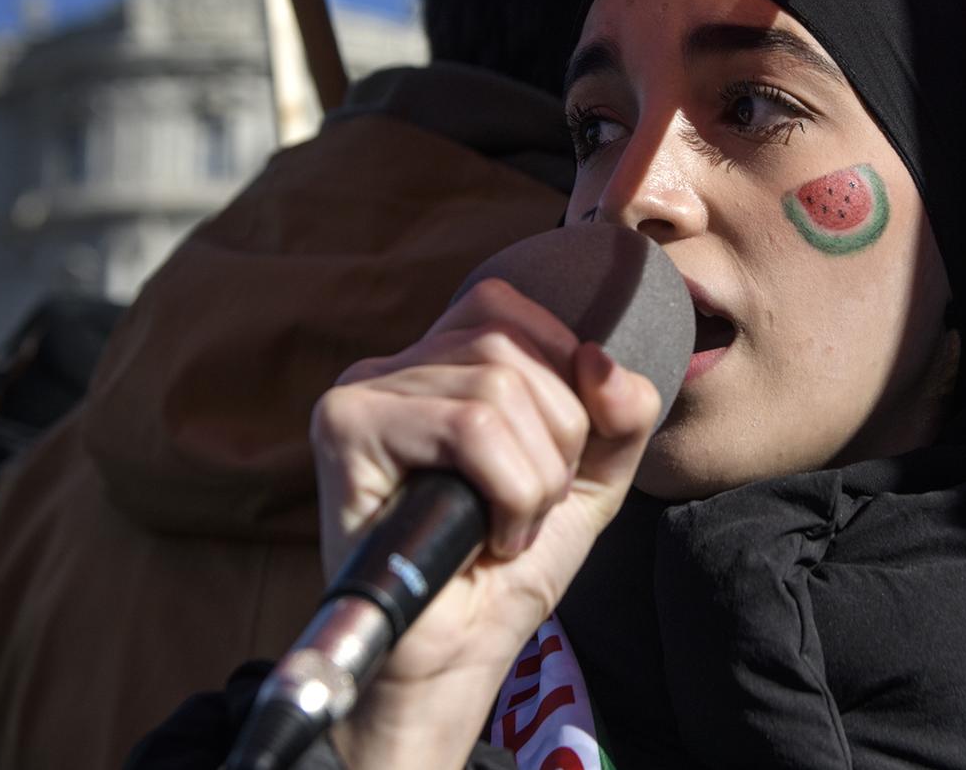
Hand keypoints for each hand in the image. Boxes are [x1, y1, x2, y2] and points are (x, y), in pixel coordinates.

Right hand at [310, 278, 662, 769]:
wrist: (460, 656)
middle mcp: (393, 364)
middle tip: (527, 508)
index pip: (513, 309)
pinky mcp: (345, 427)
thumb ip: (620, 412)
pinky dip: (506, 491)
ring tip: (504, 527)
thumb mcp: (592, 476)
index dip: (560, 383)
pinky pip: (469, 427)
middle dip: (556, 440)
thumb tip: (600, 360)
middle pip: (512, 348)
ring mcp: (363, 392)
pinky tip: (484, 537)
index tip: (552, 462)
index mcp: (441, 359)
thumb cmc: (509, 565)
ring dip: (533, 480)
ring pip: (496, 389)